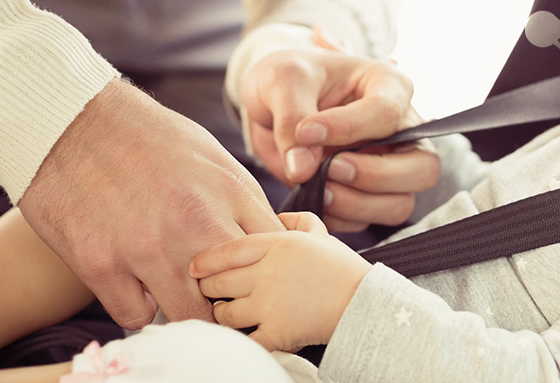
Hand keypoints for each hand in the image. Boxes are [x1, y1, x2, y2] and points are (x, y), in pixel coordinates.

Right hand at [18, 79, 283, 329]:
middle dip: (234, 301)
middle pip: (239, 292)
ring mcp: (147, 247)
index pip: (274, 252)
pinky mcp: (101, 264)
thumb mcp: (213, 156)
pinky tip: (137, 289)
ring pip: (191, 316)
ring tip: (180, 297)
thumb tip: (271, 238)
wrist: (70, 118)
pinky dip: (139, 309)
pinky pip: (136, 317)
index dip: (268, 270)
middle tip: (219, 297)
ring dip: (188, 312)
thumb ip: (244, 201)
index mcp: (230, 192)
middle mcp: (195, 222)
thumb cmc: (147, 136)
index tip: (257, 277)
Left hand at [190, 212, 371, 351]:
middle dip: (209, 288)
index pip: (225, 250)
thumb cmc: (343, 269)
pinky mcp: (276, 332)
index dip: (204, 260)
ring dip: (223, 314)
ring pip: (225, 313)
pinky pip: (244, 340)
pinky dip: (240, 340)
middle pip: (218, 283)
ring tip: (228, 313)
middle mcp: (268, 273)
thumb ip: (296, 221)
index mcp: (277, 245)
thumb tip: (278, 217)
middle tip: (211, 291)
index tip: (195, 267)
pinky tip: (243, 335)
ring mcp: (270, 304)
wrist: (364, 302)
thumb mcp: (320, 234)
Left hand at [240, 48, 439, 230]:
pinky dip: (339, 217)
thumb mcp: (281, 81)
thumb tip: (303, 168)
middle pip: (422, 167)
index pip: (387, 113)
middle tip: (331, 168)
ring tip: (317, 186)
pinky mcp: (367, 195)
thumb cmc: (287, 79)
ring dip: (357, 203)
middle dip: (376, 176)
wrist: (269, 103)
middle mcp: (400, 130)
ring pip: (400, 203)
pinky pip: (367, 221)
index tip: (305, 132)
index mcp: (389, 86)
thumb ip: (292, 118)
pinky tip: (313, 196)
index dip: (348, 128)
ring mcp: (388, 166)